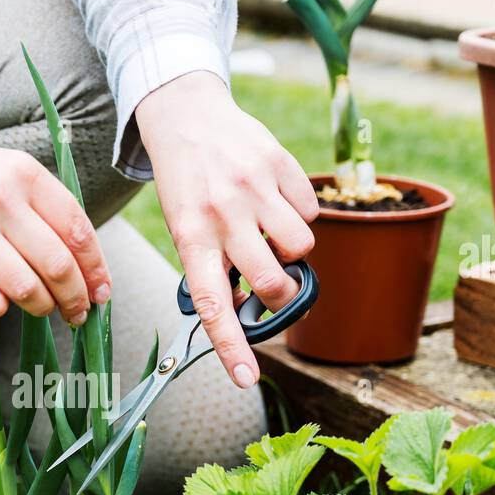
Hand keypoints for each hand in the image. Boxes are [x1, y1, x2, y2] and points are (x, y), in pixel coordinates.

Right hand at [0, 125, 111, 321]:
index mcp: (23, 174)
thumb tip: (85, 263)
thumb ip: (43, 206)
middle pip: (57, 264)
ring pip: (23, 286)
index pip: (77, 229)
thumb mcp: (6, 170)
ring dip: (42, 307)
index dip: (96, 269)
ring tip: (43, 310)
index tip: (102, 292)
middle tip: (78, 313)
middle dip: (76, 298)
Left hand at [136, 72, 317, 387]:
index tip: (247, 378)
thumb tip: (244, 310)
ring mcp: (253, 188)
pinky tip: (274, 198)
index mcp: (192, 238)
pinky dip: (299, 212)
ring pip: (302, 246)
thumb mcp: (184, 228)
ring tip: (269, 228)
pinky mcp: (278, 163)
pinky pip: (310, 209)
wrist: (186, 115)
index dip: (232, 346)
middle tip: (274, 280)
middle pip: (275, 281)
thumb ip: (212, 266)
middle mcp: (223, 215)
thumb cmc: (187, 185)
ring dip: (294, 248)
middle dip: (282, 291)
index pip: (214, 305)